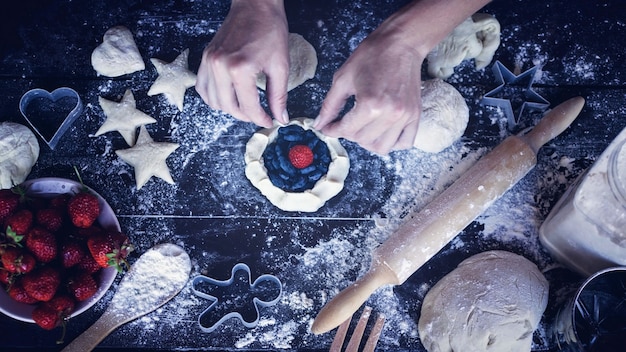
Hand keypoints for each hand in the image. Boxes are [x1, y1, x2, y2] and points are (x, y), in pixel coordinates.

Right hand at [195, 0, 288, 127]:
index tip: (269, 121)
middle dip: (246, 116)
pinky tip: (228, 96)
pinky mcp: (205, 58)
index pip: (248, 106)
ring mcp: (209, 62)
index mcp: (240, 69)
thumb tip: (281, 117)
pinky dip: (213, 97)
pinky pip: (202, 87)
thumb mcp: (280, 66)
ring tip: (245, 106)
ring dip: (229, 108)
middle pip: (229, 107)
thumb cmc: (270, 31)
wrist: (255, 7)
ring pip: (213, 101)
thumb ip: (279, 96)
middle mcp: (220, 67)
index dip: (260, 119)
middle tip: (259, 115)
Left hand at [314, 26, 423, 154]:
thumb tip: (319, 124)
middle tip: (345, 122)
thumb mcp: (343, 79)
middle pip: (363, 140)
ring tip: (363, 128)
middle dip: (349, 133)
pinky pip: (404, 143)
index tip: (328, 127)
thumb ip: (330, 105)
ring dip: (369, 141)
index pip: (346, 130)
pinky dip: (392, 143)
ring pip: (382, 147)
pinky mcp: (415, 115)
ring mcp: (405, 116)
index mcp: (370, 104)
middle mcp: (389, 114)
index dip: (332, 130)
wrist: (401, 44)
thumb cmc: (371, 56)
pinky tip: (382, 131)